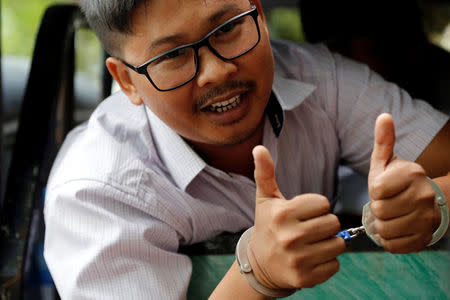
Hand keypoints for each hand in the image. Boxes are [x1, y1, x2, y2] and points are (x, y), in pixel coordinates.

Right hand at [247, 145, 345, 289]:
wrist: (260, 265)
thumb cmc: (267, 226)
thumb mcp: (265, 199)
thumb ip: (265, 173)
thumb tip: (258, 148)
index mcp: (283, 214)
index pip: (324, 203)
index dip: (316, 207)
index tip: (303, 213)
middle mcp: (290, 237)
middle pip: (333, 223)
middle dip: (324, 224)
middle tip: (309, 229)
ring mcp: (298, 259)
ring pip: (338, 244)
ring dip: (328, 243)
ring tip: (311, 244)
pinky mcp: (306, 278)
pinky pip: (335, 265)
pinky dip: (327, 262)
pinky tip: (311, 259)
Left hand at [368, 113, 437, 252]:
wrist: (425, 203)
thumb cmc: (396, 181)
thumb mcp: (386, 161)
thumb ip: (384, 141)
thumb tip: (383, 116)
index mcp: (412, 174)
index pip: (377, 190)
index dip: (375, 192)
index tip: (383, 189)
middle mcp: (424, 196)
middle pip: (380, 211)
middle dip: (377, 209)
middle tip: (387, 204)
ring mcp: (426, 219)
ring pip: (385, 230)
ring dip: (382, 225)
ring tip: (391, 216)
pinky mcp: (424, 239)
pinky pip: (392, 245)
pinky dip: (389, 239)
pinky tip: (396, 228)